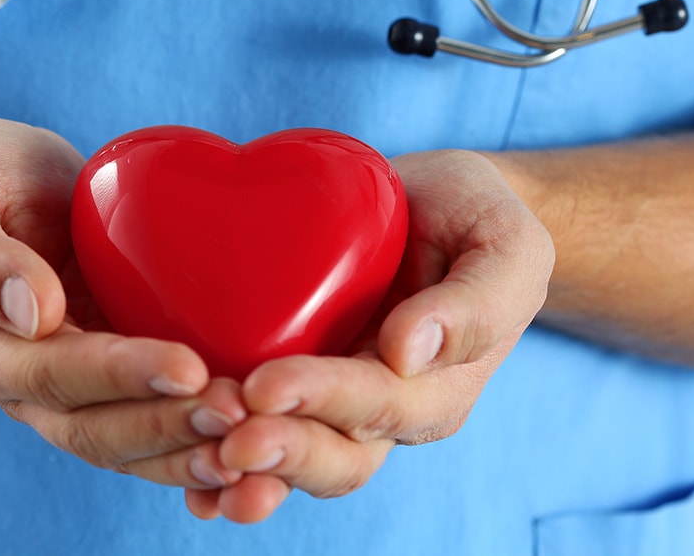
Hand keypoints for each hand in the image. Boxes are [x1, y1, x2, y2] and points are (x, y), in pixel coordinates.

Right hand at [0, 119, 245, 488]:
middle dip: (169, 426)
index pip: (53, 375)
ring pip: (131, 446)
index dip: (120, 376)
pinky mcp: (119, 383)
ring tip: (260, 438)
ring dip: (192, 449)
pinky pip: (156, 426)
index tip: (187, 368)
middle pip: (96, 430)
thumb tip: (30, 313)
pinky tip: (256, 443)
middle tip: (241, 411)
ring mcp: (75, 394)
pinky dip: (200, 443)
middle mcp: (26, 389)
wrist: (1, 191)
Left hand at [185, 150, 554, 521]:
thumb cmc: (473, 220)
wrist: (437, 209)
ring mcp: (334, 405)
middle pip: (337, 454)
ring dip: (245, 469)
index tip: (268, 386)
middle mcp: (384, 410)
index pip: (383, 406)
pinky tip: (188, 483)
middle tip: (228, 440)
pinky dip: (222, 473)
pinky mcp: (293, 386)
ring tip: (197, 458)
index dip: (325, 399)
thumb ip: (477, 301)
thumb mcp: (505, 245)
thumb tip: (411, 351)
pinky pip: (260, 437)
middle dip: (282, 451)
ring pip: (293, 459)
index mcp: (438, 385)